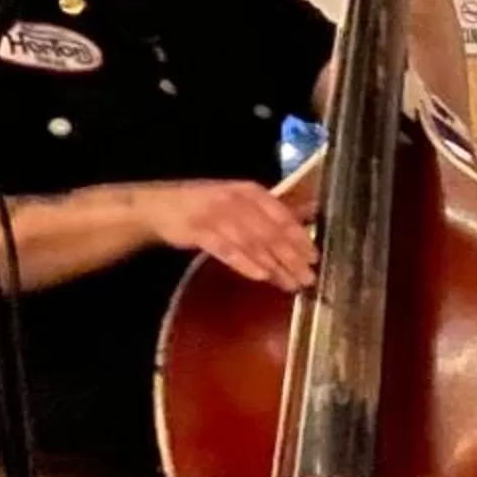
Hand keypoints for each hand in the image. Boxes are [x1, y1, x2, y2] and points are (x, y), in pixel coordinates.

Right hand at [132, 180, 317, 290]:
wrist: (161, 206)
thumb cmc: (209, 206)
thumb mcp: (242, 201)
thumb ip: (273, 211)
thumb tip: (311, 214)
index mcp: (250, 192)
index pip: (282, 215)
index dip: (300, 237)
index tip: (315, 257)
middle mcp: (236, 201)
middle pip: (269, 232)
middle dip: (292, 257)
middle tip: (308, 278)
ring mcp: (216, 215)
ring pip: (251, 243)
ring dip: (274, 265)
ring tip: (291, 283)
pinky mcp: (198, 230)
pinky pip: (226, 249)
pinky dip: (244, 263)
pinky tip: (262, 276)